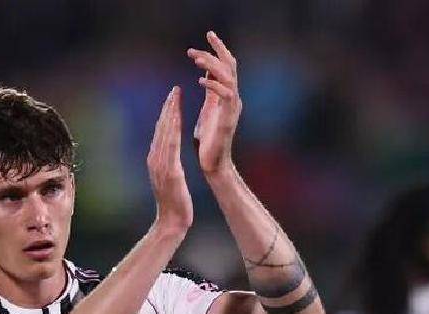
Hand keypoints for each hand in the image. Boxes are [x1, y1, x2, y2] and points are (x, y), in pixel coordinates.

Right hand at [147, 86, 192, 232]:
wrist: (171, 222)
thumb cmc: (175, 203)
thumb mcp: (171, 179)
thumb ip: (169, 164)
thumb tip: (170, 154)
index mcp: (156, 160)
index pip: (162, 132)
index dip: (167, 114)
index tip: (174, 99)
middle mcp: (155, 159)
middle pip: (161, 128)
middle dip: (168, 108)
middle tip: (175, 90)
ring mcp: (159, 164)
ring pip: (164, 133)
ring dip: (170, 113)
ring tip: (176, 97)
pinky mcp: (168, 170)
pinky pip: (170, 145)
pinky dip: (173, 129)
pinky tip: (177, 118)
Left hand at [188, 31, 241, 174]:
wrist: (212, 163)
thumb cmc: (208, 140)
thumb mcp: (207, 109)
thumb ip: (210, 92)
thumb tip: (205, 74)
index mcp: (226, 95)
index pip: (225, 65)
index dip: (217, 49)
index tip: (207, 35)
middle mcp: (233, 98)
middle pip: (231, 65)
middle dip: (219, 49)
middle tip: (207, 35)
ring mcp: (232, 108)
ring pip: (229, 77)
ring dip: (212, 65)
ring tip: (196, 58)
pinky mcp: (228, 118)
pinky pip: (226, 95)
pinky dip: (213, 85)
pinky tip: (200, 81)